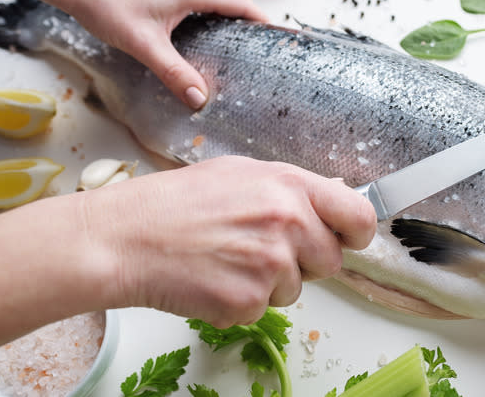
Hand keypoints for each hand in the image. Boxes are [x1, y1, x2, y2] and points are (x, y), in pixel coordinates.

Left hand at [42, 0, 266, 108]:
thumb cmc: (105, 3)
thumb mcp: (143, 45)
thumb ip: (173, 72)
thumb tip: (198, 97)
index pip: (241, 4)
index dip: (261, 22)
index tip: (275, 39)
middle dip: (250, 17)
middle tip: (256, 44)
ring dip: (232, 9)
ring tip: (235, 38)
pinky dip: (214, 4)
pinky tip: (202, 26)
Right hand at [84, 156, 375, 327]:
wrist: (124, 238)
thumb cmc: (174, 204)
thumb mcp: (241, 174)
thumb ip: (291, 189)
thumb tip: (333, 202)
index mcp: (289, 185)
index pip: (359, 217)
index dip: (356, 233)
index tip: (348, 239)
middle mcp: (288, 222)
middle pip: (331, 262)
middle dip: (305, 262)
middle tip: (262, 250)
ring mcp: (270, 263)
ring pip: (296, 290)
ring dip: (270, 283)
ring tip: (227, 259)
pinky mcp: (249, 300)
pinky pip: (263, 310)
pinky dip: (241, 302)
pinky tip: (213, 278)